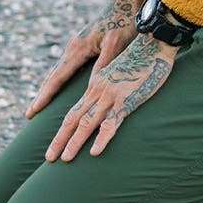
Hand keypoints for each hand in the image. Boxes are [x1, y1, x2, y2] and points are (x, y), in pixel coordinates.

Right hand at [24, 0, 151, 117]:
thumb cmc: (124, 22)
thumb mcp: (116, 44)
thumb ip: (104, 64)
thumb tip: (92, 87)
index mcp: (78, 48)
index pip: (57, 78)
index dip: (45, 97)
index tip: (33, 112)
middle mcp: (73, 47)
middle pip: (53, 76)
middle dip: (42, 96)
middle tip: (29, 115)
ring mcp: (77, 46)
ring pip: (58, 71)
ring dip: (49, 88)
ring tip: (40, 105)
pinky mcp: (84, 45)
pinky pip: (67, 67)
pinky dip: (59, 79)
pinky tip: (60, 87)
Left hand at [46, 32, 175, 161]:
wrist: (153, 43)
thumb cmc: (141, 59)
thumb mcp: (120, 73)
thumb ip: (111, 88)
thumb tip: (106, 103)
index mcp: (95, 85)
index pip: (73, 110)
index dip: (61, 128)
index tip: (53, 143)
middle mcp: (98, 91)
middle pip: (73, 119)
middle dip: (59, 139)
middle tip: (49, 158)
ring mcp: (110, 96)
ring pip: (87, 123)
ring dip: (74, 142)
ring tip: (64, 160)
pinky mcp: (126, 100)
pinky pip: (112, 122)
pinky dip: (102, 138)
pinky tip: (94, 152)